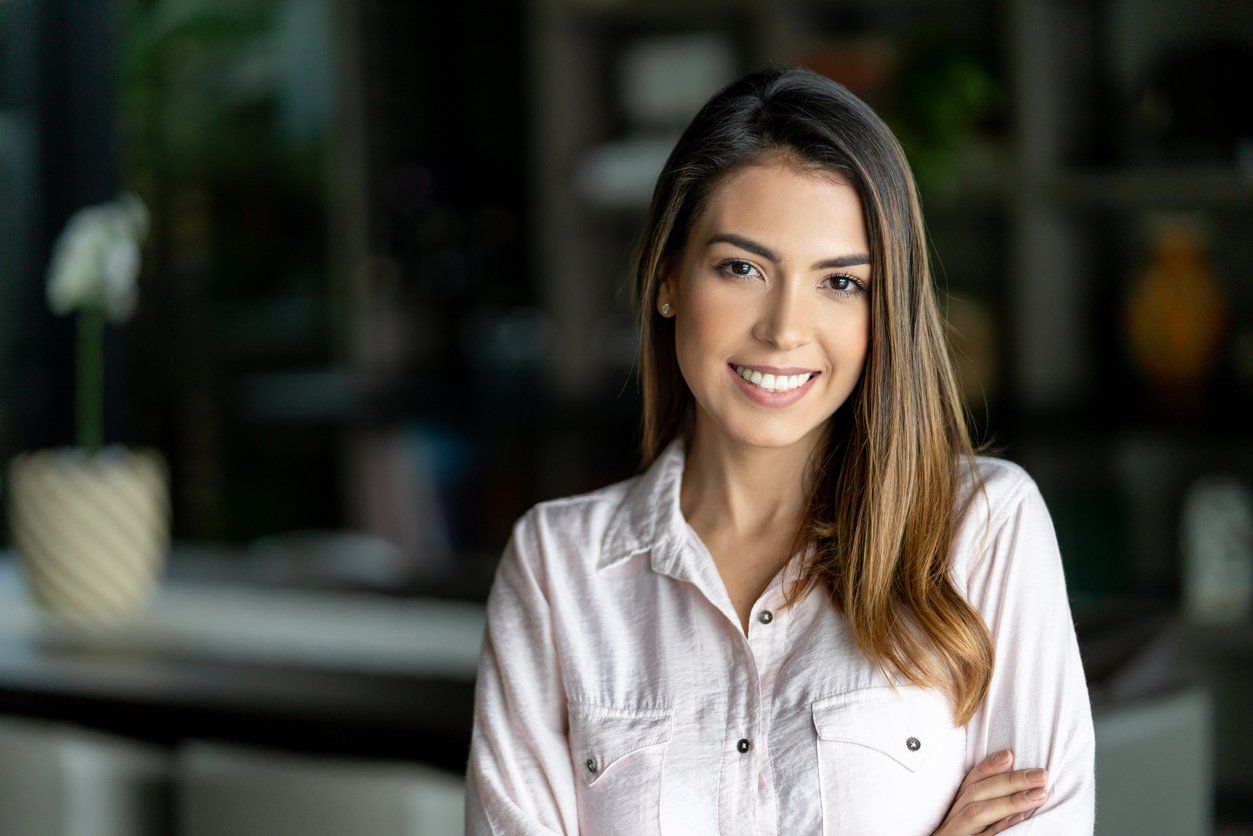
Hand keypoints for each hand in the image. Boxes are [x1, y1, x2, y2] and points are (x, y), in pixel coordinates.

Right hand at [931, 749, 1048, 834]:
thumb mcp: (966, 830)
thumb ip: (982, 814)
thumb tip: (1015, 794)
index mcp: (951, 817)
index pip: (967, 785)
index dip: (987, 767)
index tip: (1010, 753)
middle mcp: (950, 826)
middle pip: (974, 795)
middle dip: (1008, 781)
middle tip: (1041, 773)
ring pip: (977, 814)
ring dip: (1010, 801)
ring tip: (1040, 793)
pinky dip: (1002, 826)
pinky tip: (1022, 819)